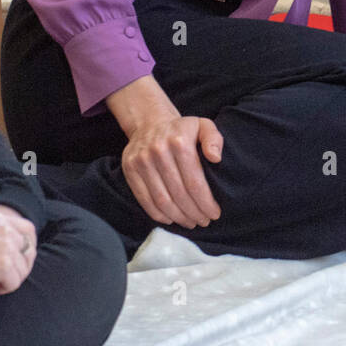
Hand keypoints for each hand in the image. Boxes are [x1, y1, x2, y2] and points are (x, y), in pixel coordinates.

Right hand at [0, 204, 36, 295]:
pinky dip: (0, 290)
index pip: (29, 231)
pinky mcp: (2, 264)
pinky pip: (14, 283)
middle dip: (15, 269)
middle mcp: (5, 228)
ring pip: (22, 271)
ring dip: (5, 281)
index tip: (14, 263)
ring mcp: (5, 245)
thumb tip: (16, 249)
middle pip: (29, 253)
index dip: (25, 250)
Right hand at [107, 75, 223, 228]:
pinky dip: (158, 214)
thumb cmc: (183, 129)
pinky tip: (172, 219)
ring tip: (191, 223)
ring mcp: (141, 161)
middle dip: (194, 213)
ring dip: (178, 217)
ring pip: (162, 200)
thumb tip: (216, 158)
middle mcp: (158, 151)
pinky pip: (144, 199)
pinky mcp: (129, 169)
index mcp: (179, 142)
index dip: (205, 203)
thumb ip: (214, 139)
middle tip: (204, 221)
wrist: (149, 122)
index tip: (215, 213)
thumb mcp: (203, 125)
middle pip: (179, 194)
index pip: (194, 182)